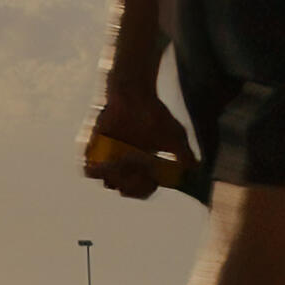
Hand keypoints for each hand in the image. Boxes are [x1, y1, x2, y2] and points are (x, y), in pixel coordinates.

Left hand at [82, 88, 197, 200]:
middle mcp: (122, 163)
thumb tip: (194, 170)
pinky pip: (89, 170)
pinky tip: (112, 161)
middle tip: (140, 170)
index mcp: (140, 164)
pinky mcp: (93, 148)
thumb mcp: (175, 137)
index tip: (152, 179)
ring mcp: (107, 156)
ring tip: (126, 162)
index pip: (141, 189)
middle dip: (133, 186)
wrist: (136, 95)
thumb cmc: (156, 115)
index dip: (145, 189)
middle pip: (123, 189)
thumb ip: (185, 155)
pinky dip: (99, 172)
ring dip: (118, 179)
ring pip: (106, 182)